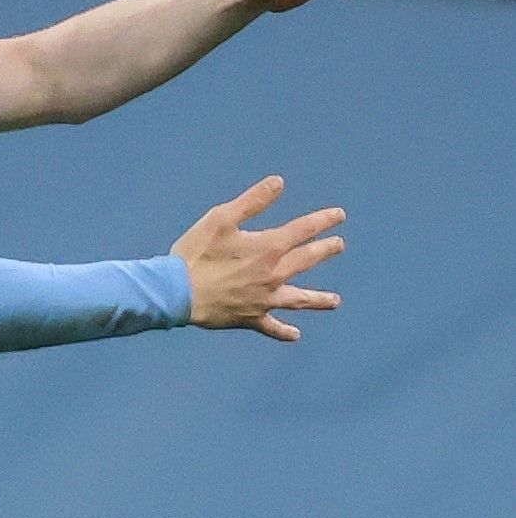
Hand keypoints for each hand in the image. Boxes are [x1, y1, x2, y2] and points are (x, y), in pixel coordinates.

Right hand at [171, 175, 345, 340]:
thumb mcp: (221, 218)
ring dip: (319, 299)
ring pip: (299, 299)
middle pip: (306, 260)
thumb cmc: (196, 252)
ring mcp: (265, 298)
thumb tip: (278, 182)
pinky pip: (272, 326)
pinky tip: (295, 335)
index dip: (323, 220)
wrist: (178, 293)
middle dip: (325, 250)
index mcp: (269, 247)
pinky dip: (284, 331)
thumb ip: (252, 201)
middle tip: (339, 245)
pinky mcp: (251, 317)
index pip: (304, 229)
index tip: (339, 215)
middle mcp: (274, 274)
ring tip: (335, 301)